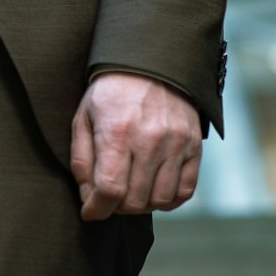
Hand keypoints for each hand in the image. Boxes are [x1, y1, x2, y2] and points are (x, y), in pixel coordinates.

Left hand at [70, 71, 201, 220]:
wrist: (151, 64)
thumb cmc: (110, 93)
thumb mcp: (84, 118)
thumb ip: (82, 160)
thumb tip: (88, 198)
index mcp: (117, 132)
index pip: (110, 190)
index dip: (96, 209)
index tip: (90, 211)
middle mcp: (150, 140)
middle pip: (134, 201)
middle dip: (115, 207)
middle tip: (108, 196)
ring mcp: (176, 144)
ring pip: (159, 201)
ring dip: (141, 204)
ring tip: (130, 191)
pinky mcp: (194, 147)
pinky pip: (184, 192)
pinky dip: (167, 200)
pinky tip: (153, 189)